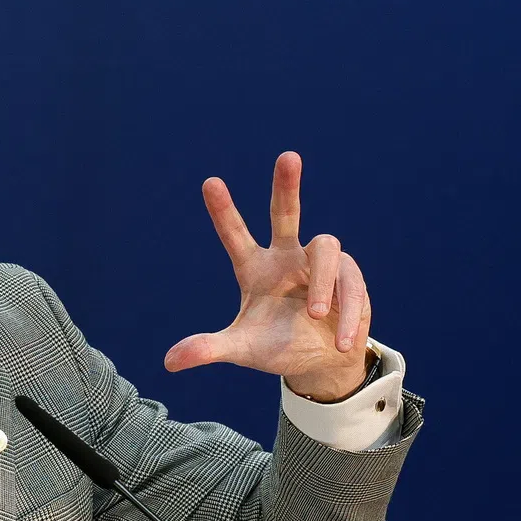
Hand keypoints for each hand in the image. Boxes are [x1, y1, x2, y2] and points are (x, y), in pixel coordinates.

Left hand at [163, 152, 370, 401]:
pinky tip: (341, 340)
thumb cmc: (276, 347)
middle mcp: (286, 258)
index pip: (235, 235)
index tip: (209, 182)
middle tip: (287, 156)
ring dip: (323, 283)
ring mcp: (319, 265)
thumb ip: (208, 349)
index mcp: (255, 269)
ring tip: (315, 316)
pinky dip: (346, 313)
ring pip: (327, 248)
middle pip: (286, 214)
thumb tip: (169, 362)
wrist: (319, 363)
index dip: (223, 211)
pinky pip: (352, 283)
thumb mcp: (240, 350)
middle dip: (287, 187)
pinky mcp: (350, 278)